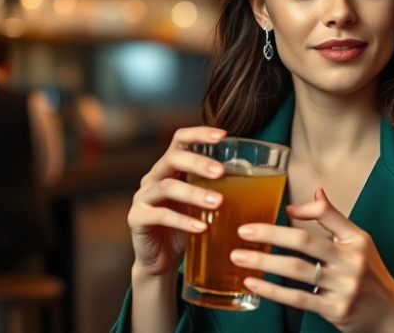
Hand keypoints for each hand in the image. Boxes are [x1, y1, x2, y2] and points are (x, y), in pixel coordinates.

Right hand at [127, 126, 226, 278]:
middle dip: (198, 162)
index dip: (199, 134)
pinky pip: (159, 215)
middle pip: (172, 158)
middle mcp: (153, 177)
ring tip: (218, 202)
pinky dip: (182, 221)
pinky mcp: (137, 219)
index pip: (180, 140)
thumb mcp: (203, 205)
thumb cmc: (187, 227)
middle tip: (222, 172)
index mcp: (170, 168)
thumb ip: (219, 190)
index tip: (223, 135)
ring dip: (194, 193)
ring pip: (166, 187)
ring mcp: (143, 197)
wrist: (161, 260)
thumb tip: (255, 180)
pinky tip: (202, 228)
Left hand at [230, 188, 393, 332]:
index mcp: (357, 240)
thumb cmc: (369, 273)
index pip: (328, 215)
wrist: (389, 313)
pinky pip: (297, 298)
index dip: (305, 209)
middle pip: (305, 242)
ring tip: (239, 257)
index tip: (284, 208)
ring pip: (296, 270)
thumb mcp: (359, 242)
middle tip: (244, 231)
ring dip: (263, 261)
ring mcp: (343, 287)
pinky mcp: (334, 310)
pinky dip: (272, 291)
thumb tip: (316, 191)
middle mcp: (351, 261)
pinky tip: (253, 283)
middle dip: (270, 234)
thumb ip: (334, 218)